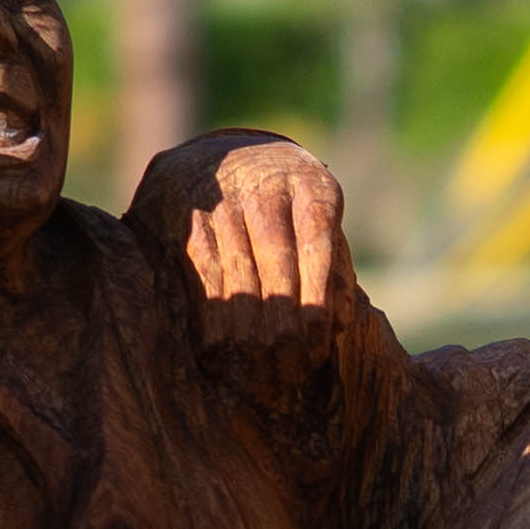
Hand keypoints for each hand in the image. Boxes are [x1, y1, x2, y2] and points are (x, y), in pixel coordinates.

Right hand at [132, 130, 364, 356]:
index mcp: (312, 186)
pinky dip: (213, 314)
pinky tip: (222, 348)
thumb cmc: (287, 207)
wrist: (221, 158)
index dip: (316, 303)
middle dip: (284, 324)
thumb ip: (335, 267)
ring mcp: (223, 199)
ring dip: (249, 328)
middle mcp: (266, 186)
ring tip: (260, 366)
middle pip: (278, 263)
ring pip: (239, 273)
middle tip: (290, 370)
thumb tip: (341, 324)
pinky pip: (205, 274)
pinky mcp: (188, 217)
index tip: (317, 348)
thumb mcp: (319, 223)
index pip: (318, 247)